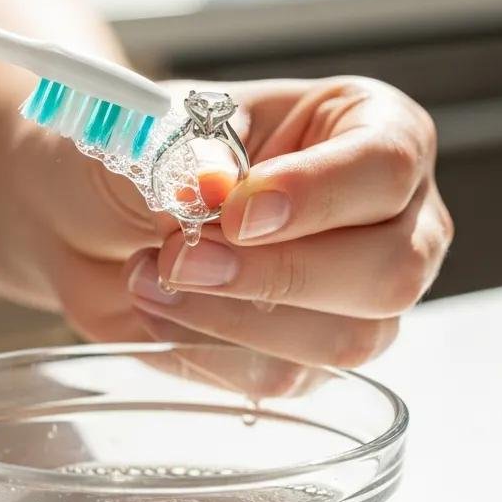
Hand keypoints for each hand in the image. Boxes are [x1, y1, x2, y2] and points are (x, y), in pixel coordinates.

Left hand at [35, 77, 452, 368]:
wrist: (109, 213)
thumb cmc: (157, 152)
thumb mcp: (170, 125)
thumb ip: (197, 152)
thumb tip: (213, 186)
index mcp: (374, 125)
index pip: (387, 165)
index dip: (316, 193)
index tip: (236, 212)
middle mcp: (393, 214)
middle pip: (392, 271)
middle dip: (278, 273)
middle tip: (182, 259)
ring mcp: (365, 294)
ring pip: (348, 339)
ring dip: (233, 318)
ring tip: (149, 277)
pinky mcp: (318, 356)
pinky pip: (283, 376)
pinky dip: (208, 348)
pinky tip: (158, 307)